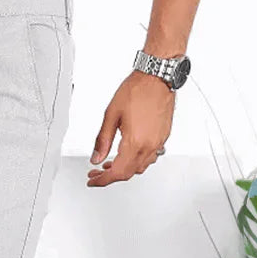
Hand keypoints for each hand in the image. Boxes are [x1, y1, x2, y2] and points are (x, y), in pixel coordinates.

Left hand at [86, 70, 174, 187]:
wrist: (157, 77)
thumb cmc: (137, 90)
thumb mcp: (111, 115)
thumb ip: (102, 140)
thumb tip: (96, 157)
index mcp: (135, 142)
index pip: (117, 172)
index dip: (102, 180)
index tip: (93, 180)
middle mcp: (149, 145)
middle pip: (128, 173)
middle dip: (111, 176)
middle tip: (98, 173)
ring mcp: (158, 142)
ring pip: (140, 168)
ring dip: (124, 170)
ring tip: (110, 164)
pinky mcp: (163, 137)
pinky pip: (150, 158)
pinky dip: (136, 161)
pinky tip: (128, 154)